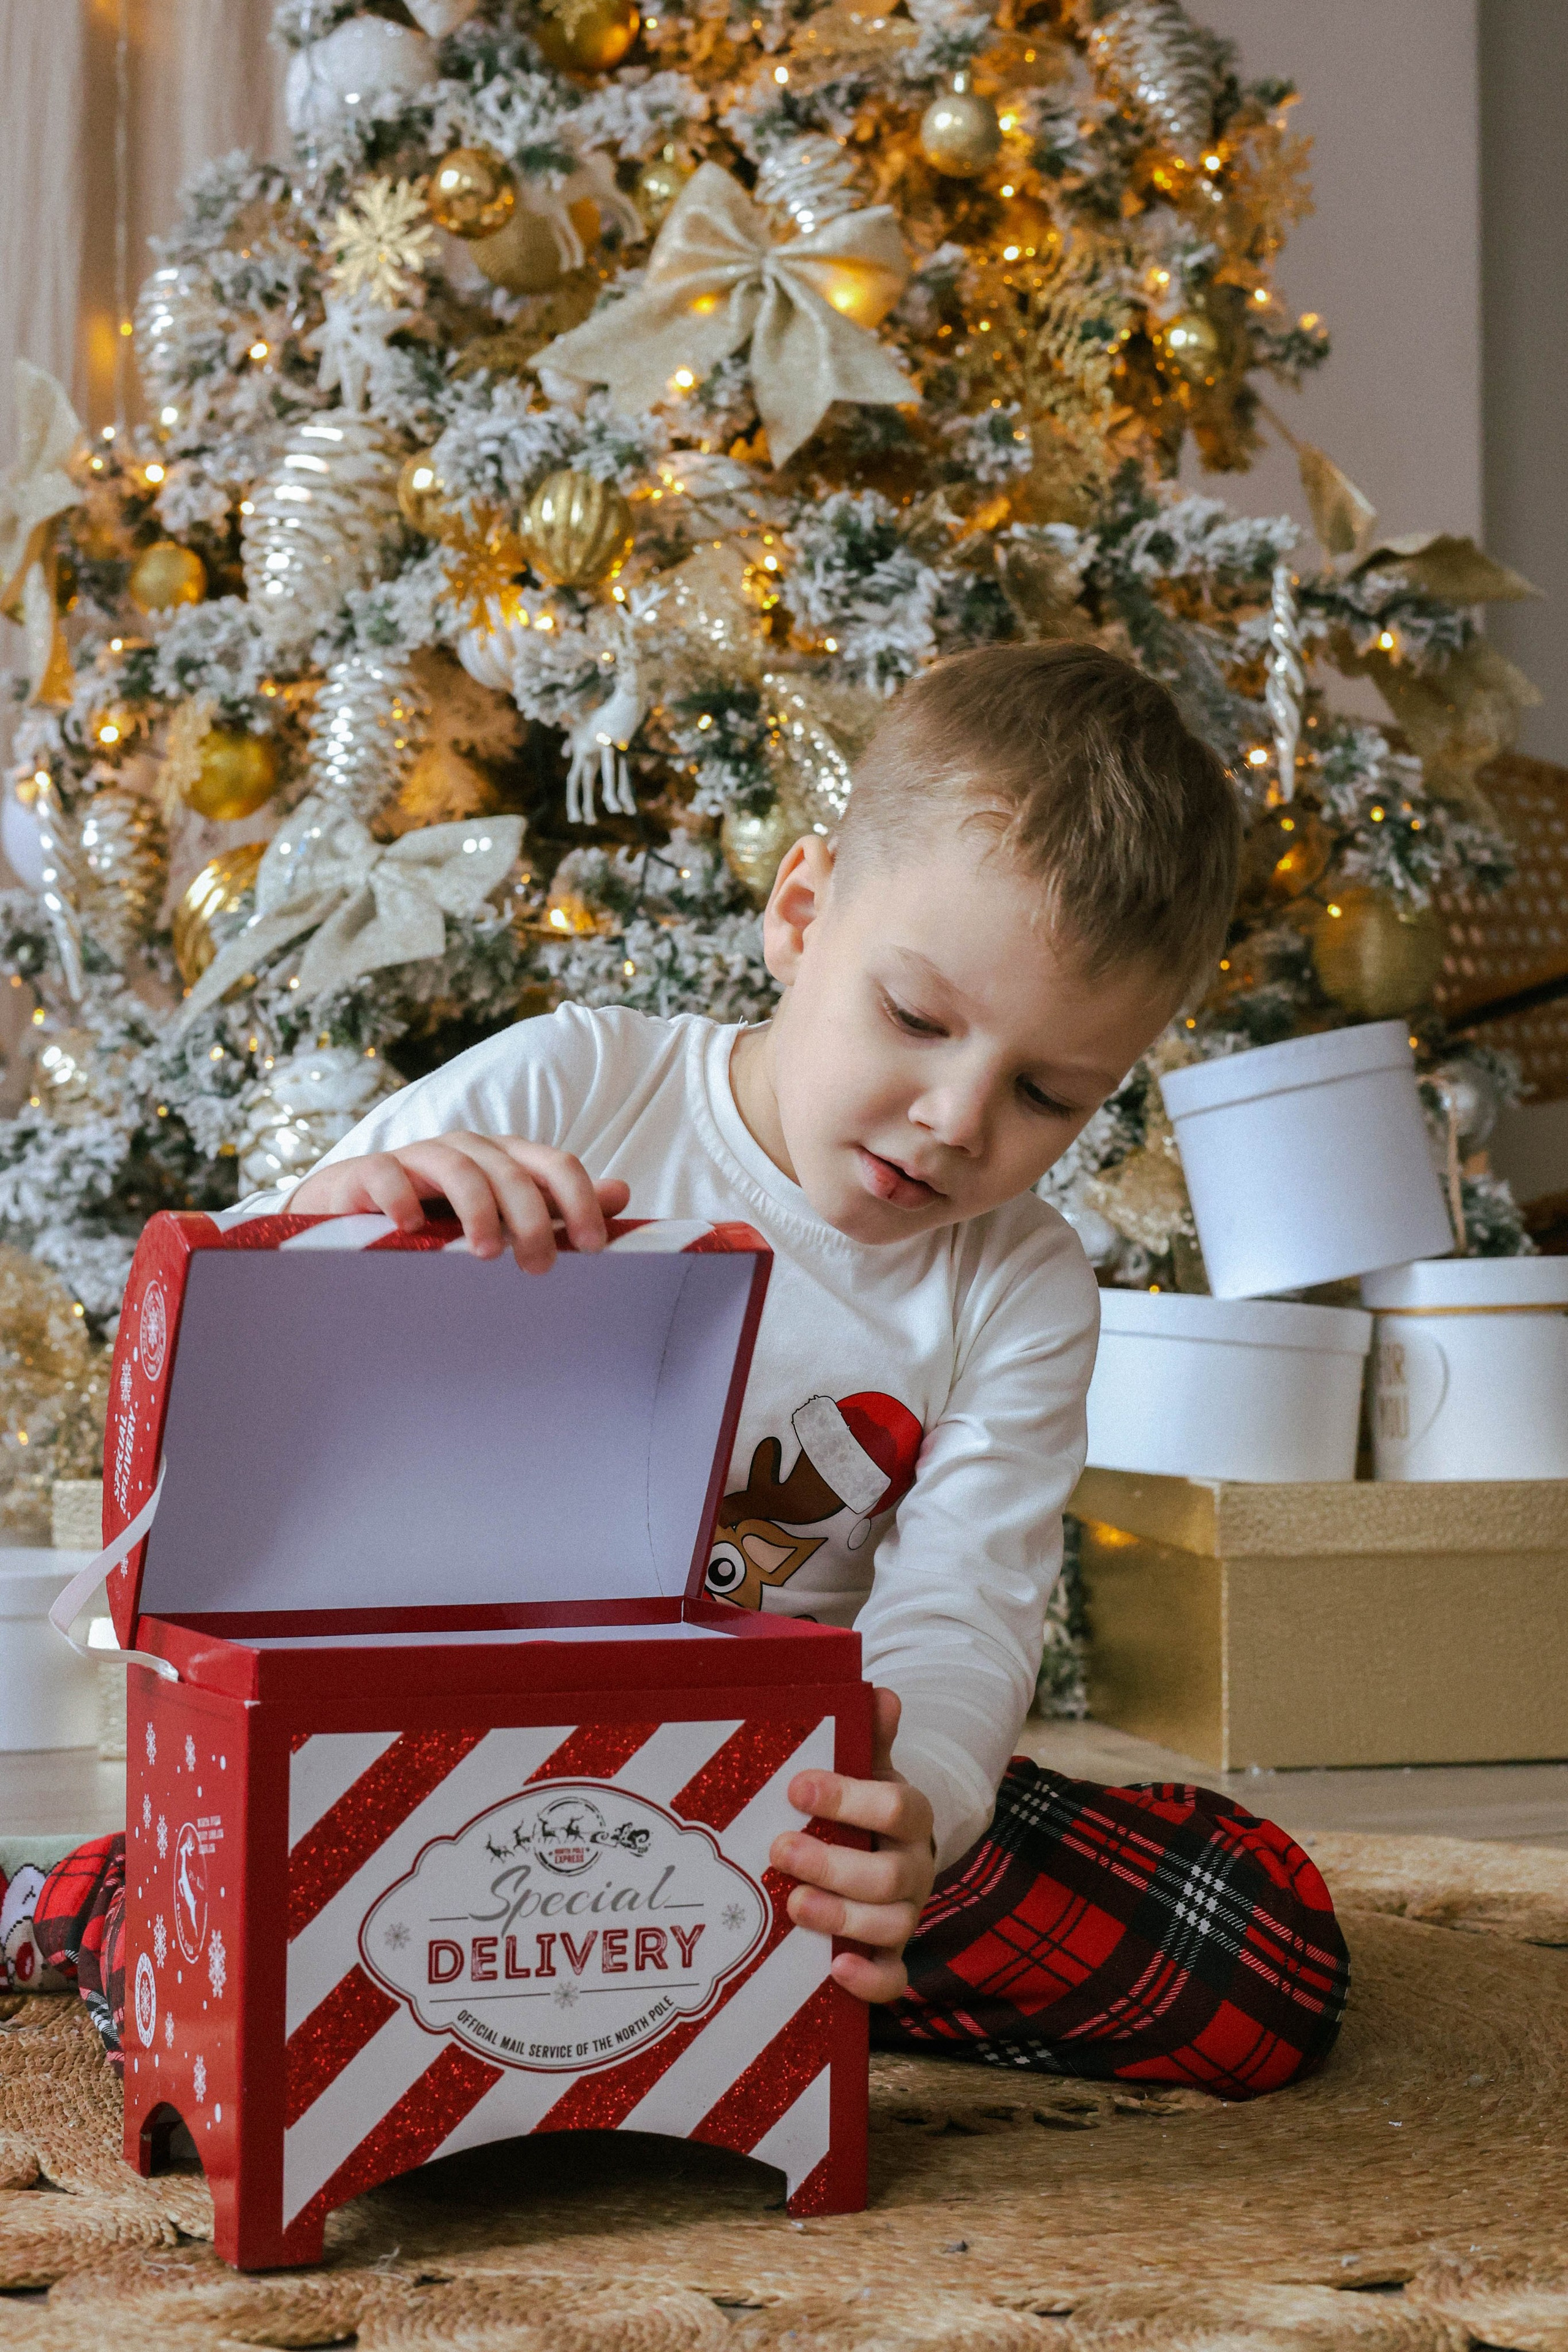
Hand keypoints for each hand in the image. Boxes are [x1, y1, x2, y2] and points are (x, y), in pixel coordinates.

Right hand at [288, 1133, 630, 1273]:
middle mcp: (467, 1150)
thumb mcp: (503, 1213)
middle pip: (512, 1171)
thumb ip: (559, 1206)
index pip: (556, 1165)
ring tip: (484, 1254)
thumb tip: (622, 1193)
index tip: (594, 1247)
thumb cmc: (438, 1217)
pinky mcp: (368, 1171)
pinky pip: (388, 1174)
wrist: (351, 1210)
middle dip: (532, 1219)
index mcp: (505, 1159)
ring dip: (477, 1211)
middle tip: (538, 1267)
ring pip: (459, 1169)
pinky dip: (401, 1199)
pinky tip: (412, 1228)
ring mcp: (418, 1157)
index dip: (580, 1201)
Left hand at [768, 1687, 935, 2003]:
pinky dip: (870, 1980)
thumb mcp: (866, 1767)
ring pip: (892, 1925)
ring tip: (794, 1904)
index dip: (849, 1799)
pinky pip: (895, 1978)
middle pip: (891, 1875)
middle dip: (834, 1864)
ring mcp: (904, 1915)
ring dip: (842, 1917)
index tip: (797, 1788)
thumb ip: (870, 1734)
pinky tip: (836, 1970)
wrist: (880, 1849)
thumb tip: (881, 1694)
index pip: (897, 1808)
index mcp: (909, 1817)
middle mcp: (914, 1868)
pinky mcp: (890, 1954)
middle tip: (779, 1850)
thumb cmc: (860, 1806)